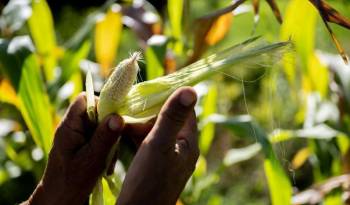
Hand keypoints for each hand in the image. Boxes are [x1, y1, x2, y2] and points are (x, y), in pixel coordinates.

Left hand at [22, 93, 123, 204]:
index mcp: (69, 126)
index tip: (114, 119)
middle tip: (113, 146)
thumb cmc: (71, 182)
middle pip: (96, 113)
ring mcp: (77, 137)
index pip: (85, 99)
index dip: (102, 103)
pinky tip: (106, 165)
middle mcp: (72, 128)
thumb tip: (119, 116)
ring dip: (109, 142)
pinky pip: (99, 139)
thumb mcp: (92, 159)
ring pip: (101, 127)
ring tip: (108, 161)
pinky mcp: (83, 146)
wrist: (59, 202)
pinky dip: (106, 150)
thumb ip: (105, 137)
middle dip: (109, 127)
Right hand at [117, 87, 198, 204]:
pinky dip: (135, 135)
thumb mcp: (159, 144)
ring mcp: (167, 157)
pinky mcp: (154, 165)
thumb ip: (172, 117)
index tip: (147, 89)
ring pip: (155, 130)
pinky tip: (121, 131)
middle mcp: (180, 148)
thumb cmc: (148, 180)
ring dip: (139, 122)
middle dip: (148, 110)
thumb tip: (191, 89)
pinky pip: (147, 143)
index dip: (167, 97)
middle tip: (129, 104)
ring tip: (121, 117)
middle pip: (167, 119)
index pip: (183, 110)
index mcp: (188, 142)